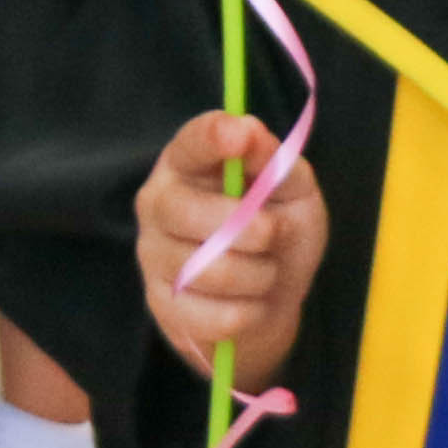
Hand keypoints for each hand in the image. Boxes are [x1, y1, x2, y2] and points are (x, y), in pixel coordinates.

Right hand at [136, 111, 325, 389]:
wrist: (273, 299)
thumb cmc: (280, 232)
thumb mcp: (293, 192)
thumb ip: (275, 163)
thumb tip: (250, 132)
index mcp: (188, 163)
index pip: (191, 143)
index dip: (212, 136)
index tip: (241, 136)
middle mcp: (158, 203)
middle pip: (184, 210)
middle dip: (247, 227)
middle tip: (273, 233)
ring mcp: (153, 255)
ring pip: (205, 269)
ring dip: (257, 274)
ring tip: (267, 271)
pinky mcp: (162, 305)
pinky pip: (211, 315)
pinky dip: (249, 312)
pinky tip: (251, 303)